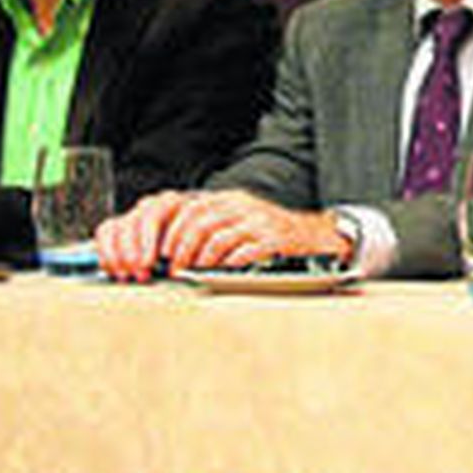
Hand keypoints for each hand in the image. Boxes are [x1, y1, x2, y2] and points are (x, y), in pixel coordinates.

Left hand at [97, 190, 349, 280]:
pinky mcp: (273, 238)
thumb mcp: (237, 222)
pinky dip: (227, 264)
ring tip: (194, 272)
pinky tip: (222, 272)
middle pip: (199, 222)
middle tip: (174, 267)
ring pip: (217, 237)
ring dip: (200, 259)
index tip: (160, 253)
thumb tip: (171, 247)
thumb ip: (210, 227)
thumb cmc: (268, 234)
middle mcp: (242, 206)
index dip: (171, 233)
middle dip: (181, 248)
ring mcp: (259, 221)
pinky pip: (243, 251)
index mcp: (229, 200)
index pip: (190, 209)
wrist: (312, 235)